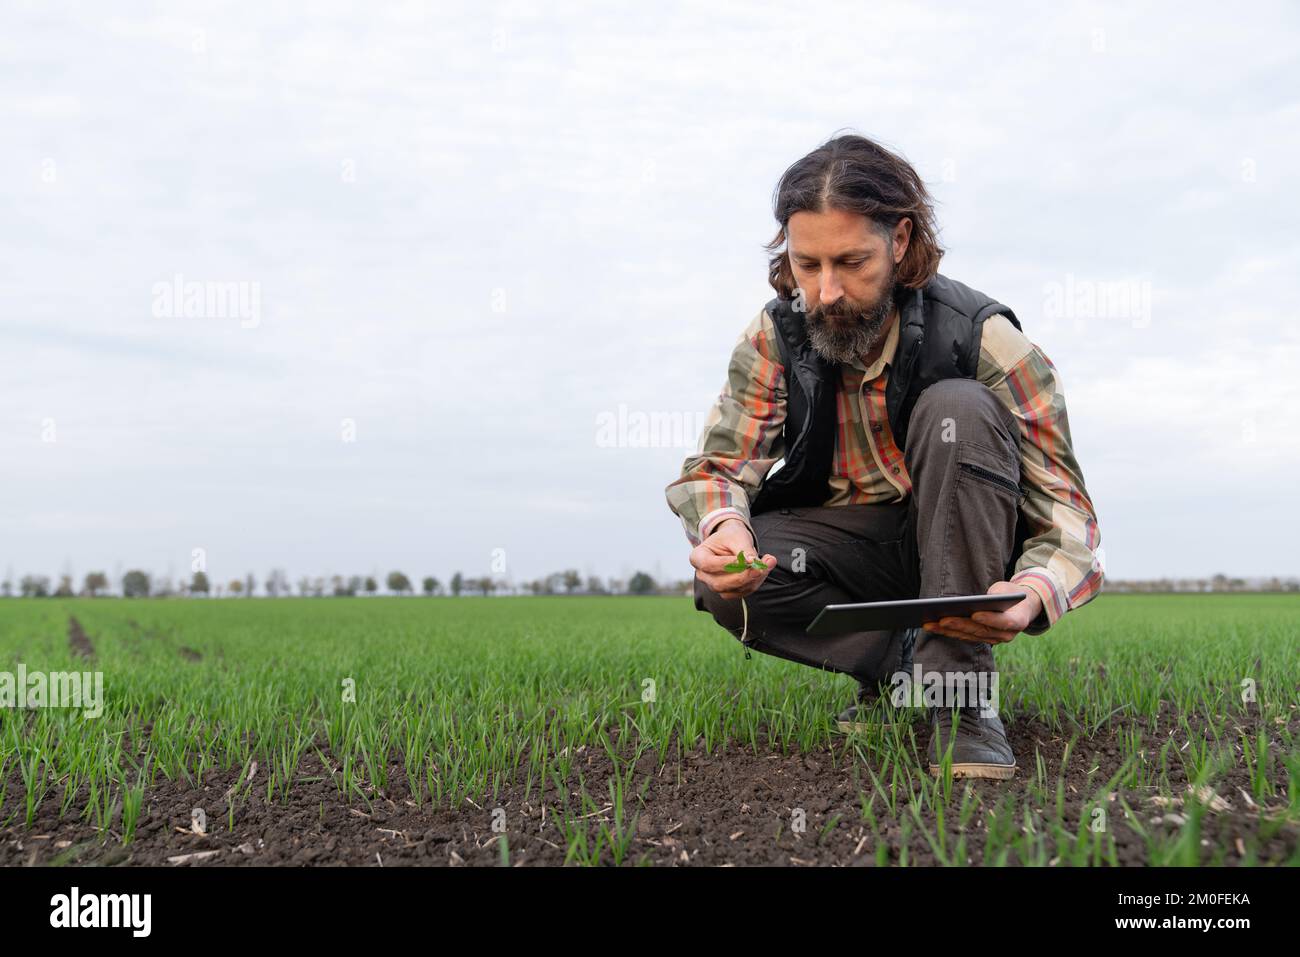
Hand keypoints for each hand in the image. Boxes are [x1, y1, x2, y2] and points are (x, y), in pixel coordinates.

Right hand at [690, 518, 776, 599]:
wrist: (732, 541)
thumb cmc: (730, 536)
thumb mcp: (736, 536)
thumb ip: (744, 550)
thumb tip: (754, 563)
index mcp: (697, 557)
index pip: (709, 565)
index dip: (727, 564)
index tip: (746, 559)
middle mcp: (703, 575)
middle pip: (720, 583)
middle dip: (743, 576)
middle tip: (762, 566)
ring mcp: (715, 585)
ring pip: (734, 590)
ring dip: (754, 579)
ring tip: (768, 562)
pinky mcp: (729, 591)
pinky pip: (743, 591)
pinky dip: (756, 582)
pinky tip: (764, 569)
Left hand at [921, 581, 1041, 643]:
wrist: (1020, 607)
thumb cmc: (1010, 593)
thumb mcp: (1006, 588)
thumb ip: (996, 594)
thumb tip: (978, 601)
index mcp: (1018, 620)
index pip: (1004, 622)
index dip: (989, 619)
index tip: (974, 614)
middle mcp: (1007, 635)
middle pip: (981, 630)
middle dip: (960, 625)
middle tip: (942, 619)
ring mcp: (994, 639)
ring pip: (969, 636)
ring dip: (948, 631)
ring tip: (930, 623)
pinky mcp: (982, 640)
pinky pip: (964, 637)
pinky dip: (948, 632)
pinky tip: (933, 626)